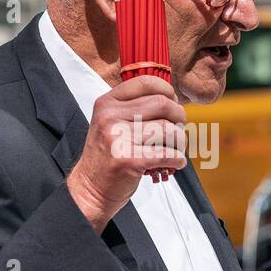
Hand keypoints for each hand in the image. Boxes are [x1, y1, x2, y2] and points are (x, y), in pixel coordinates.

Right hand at [67, 75, 187, 232]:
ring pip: (168, 129)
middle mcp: (110, 117)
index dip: (167, 90)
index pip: (146, 82)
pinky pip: (167, 154)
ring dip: (180, 141)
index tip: (173, 102)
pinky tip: (176, 162)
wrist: (90, 188)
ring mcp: (118, 139)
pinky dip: (178, 159)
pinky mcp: (129, 160)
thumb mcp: (111, 122)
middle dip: (179, 116)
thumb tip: (172, 99)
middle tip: (178, 128)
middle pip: (162, 104)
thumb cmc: (107, 155)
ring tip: (176, 148)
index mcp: (107, 103)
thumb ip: (134, 107)